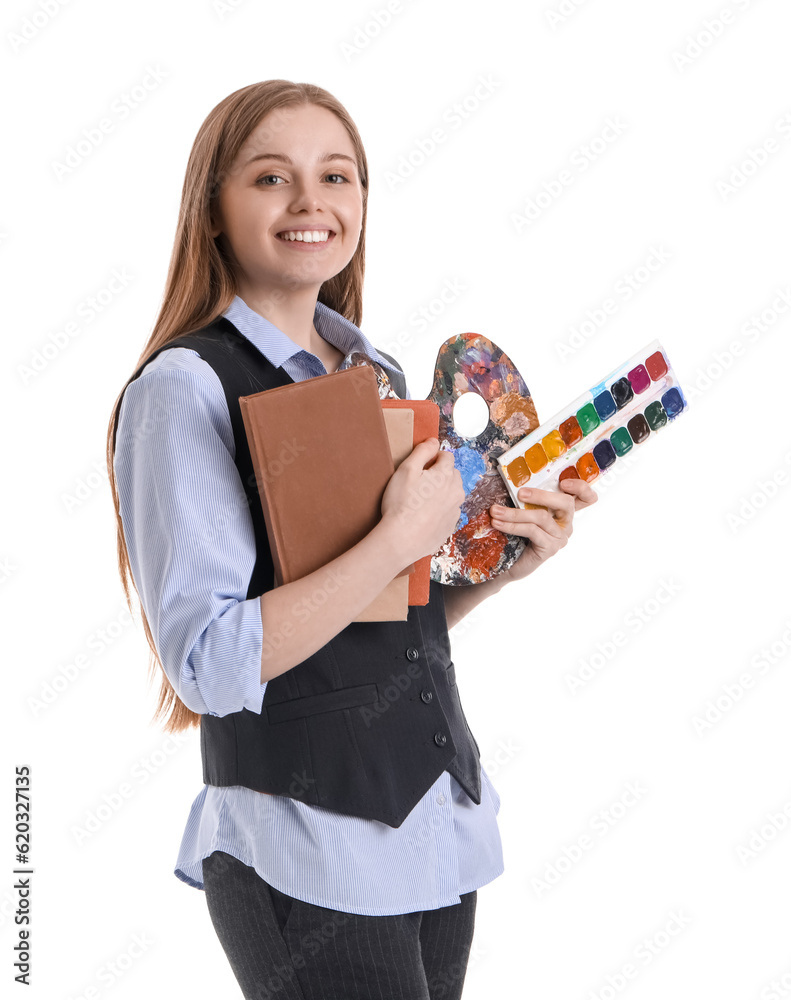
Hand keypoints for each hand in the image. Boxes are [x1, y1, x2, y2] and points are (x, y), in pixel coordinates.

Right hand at [380, 438, 464, 565]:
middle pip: (452, 475)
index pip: (447, 456)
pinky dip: (439, 511)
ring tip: (421, 502)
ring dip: (441, 493)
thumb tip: (434, 441)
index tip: (420, 468)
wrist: (402, 539)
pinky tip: (423, 516)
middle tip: (419, 485)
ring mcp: (455, 510)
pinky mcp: (451, 527)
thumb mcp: (406, 470)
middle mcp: (456, 491)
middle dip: (440, 475)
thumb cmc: (401, 503)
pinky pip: (448, 512)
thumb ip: (422, 451)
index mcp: (446, 475)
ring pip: (452, 494)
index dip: (432, 459)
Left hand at [488, 478, 597, 583]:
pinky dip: (512, 525)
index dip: (580, 487)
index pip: (586, 497)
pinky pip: (532, 531)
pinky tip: (498, 523)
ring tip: (495, 511)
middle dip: (541, 495)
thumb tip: (513, 480)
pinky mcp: (549, 548)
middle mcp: (566, 524)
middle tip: (520, 493)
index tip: (563, 482)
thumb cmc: (516, 533)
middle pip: (566, 503)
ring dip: (515, 513)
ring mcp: (559, 537)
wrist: (507, 563)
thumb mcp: (524, 511)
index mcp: (563, 511)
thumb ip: (527, 498)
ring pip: (542, 517)